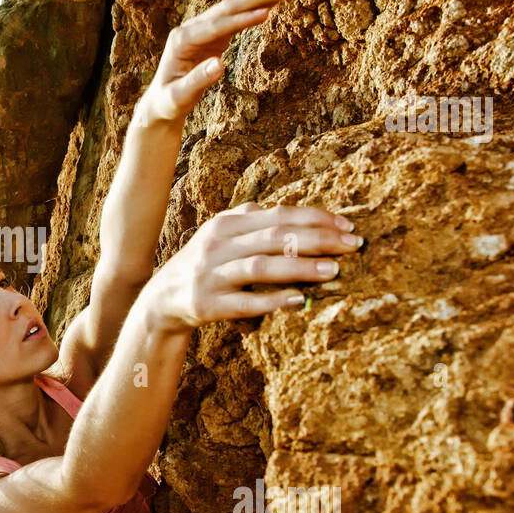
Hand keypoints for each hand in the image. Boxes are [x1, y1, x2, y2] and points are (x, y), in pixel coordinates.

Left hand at [137, 0, 290, 125]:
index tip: (266, 13)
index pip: (216, 26)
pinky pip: (234, 20)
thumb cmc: (169, 101)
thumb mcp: (179, 97)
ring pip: (232, 10)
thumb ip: (197, 81)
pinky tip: (271, 5)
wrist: (161, 101)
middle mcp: (190, 29)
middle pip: (226, 9)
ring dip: (258, 0)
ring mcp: (201, 30)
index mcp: (182, 40)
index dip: (241, 20)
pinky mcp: (211, 36)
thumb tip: (219, 65)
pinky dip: (253, 12)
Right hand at [145, 201, 361, 328]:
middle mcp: (217, 245)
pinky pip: (244, 302)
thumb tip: (285, 208)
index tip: (348, 226)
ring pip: (261, 266)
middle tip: (353, 244)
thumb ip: (247, 219)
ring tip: (334, 270)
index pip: (279, 215)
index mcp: (226, 225)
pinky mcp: (206, 304)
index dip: (316, 218)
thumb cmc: (202, 265)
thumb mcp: (218, 236)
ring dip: (300, 267)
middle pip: (274, 236)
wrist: (160, 301)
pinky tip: (299, 300)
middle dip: (318, 239)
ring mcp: (210, 275)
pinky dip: (272, 300)